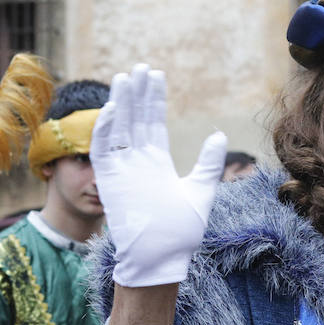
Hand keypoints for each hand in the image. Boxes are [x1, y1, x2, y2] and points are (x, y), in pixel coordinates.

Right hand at [91, 64, 227, 286]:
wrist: (163, 258)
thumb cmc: (182, 233)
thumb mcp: (201, 191)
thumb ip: (208, 163)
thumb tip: (220, 134)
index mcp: (158, 163)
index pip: (153, 123)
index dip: (154, 99)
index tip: (156, 75)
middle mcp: (138, 162)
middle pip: (134, 119)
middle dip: (137, 93)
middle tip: (140, 67)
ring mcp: (122, 170)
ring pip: (118, 128)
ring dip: (121, 103)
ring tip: (125, 77)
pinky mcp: (110, 180)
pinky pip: (103, 150)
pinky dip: (106, 129)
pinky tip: (115, 107)